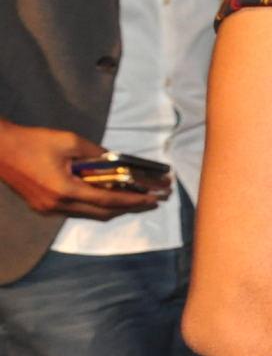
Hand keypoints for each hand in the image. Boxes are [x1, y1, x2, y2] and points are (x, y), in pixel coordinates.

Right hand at [0, 122, 169, 218]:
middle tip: (153, 200)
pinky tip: (109, 197)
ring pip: (90, 214)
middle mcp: (57, 206)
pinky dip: (96, 205)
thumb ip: (97, 154)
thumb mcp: (70, 141)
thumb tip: (117, 162)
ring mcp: (48, 209)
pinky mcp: (43, 207)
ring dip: (114, 208)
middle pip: (102, 212)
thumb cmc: (33, 141)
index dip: (133, 201)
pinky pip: (77, 210)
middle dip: (130, 207)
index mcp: (64, 191)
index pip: (107, 200)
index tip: (154, 199)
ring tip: (136, 199)